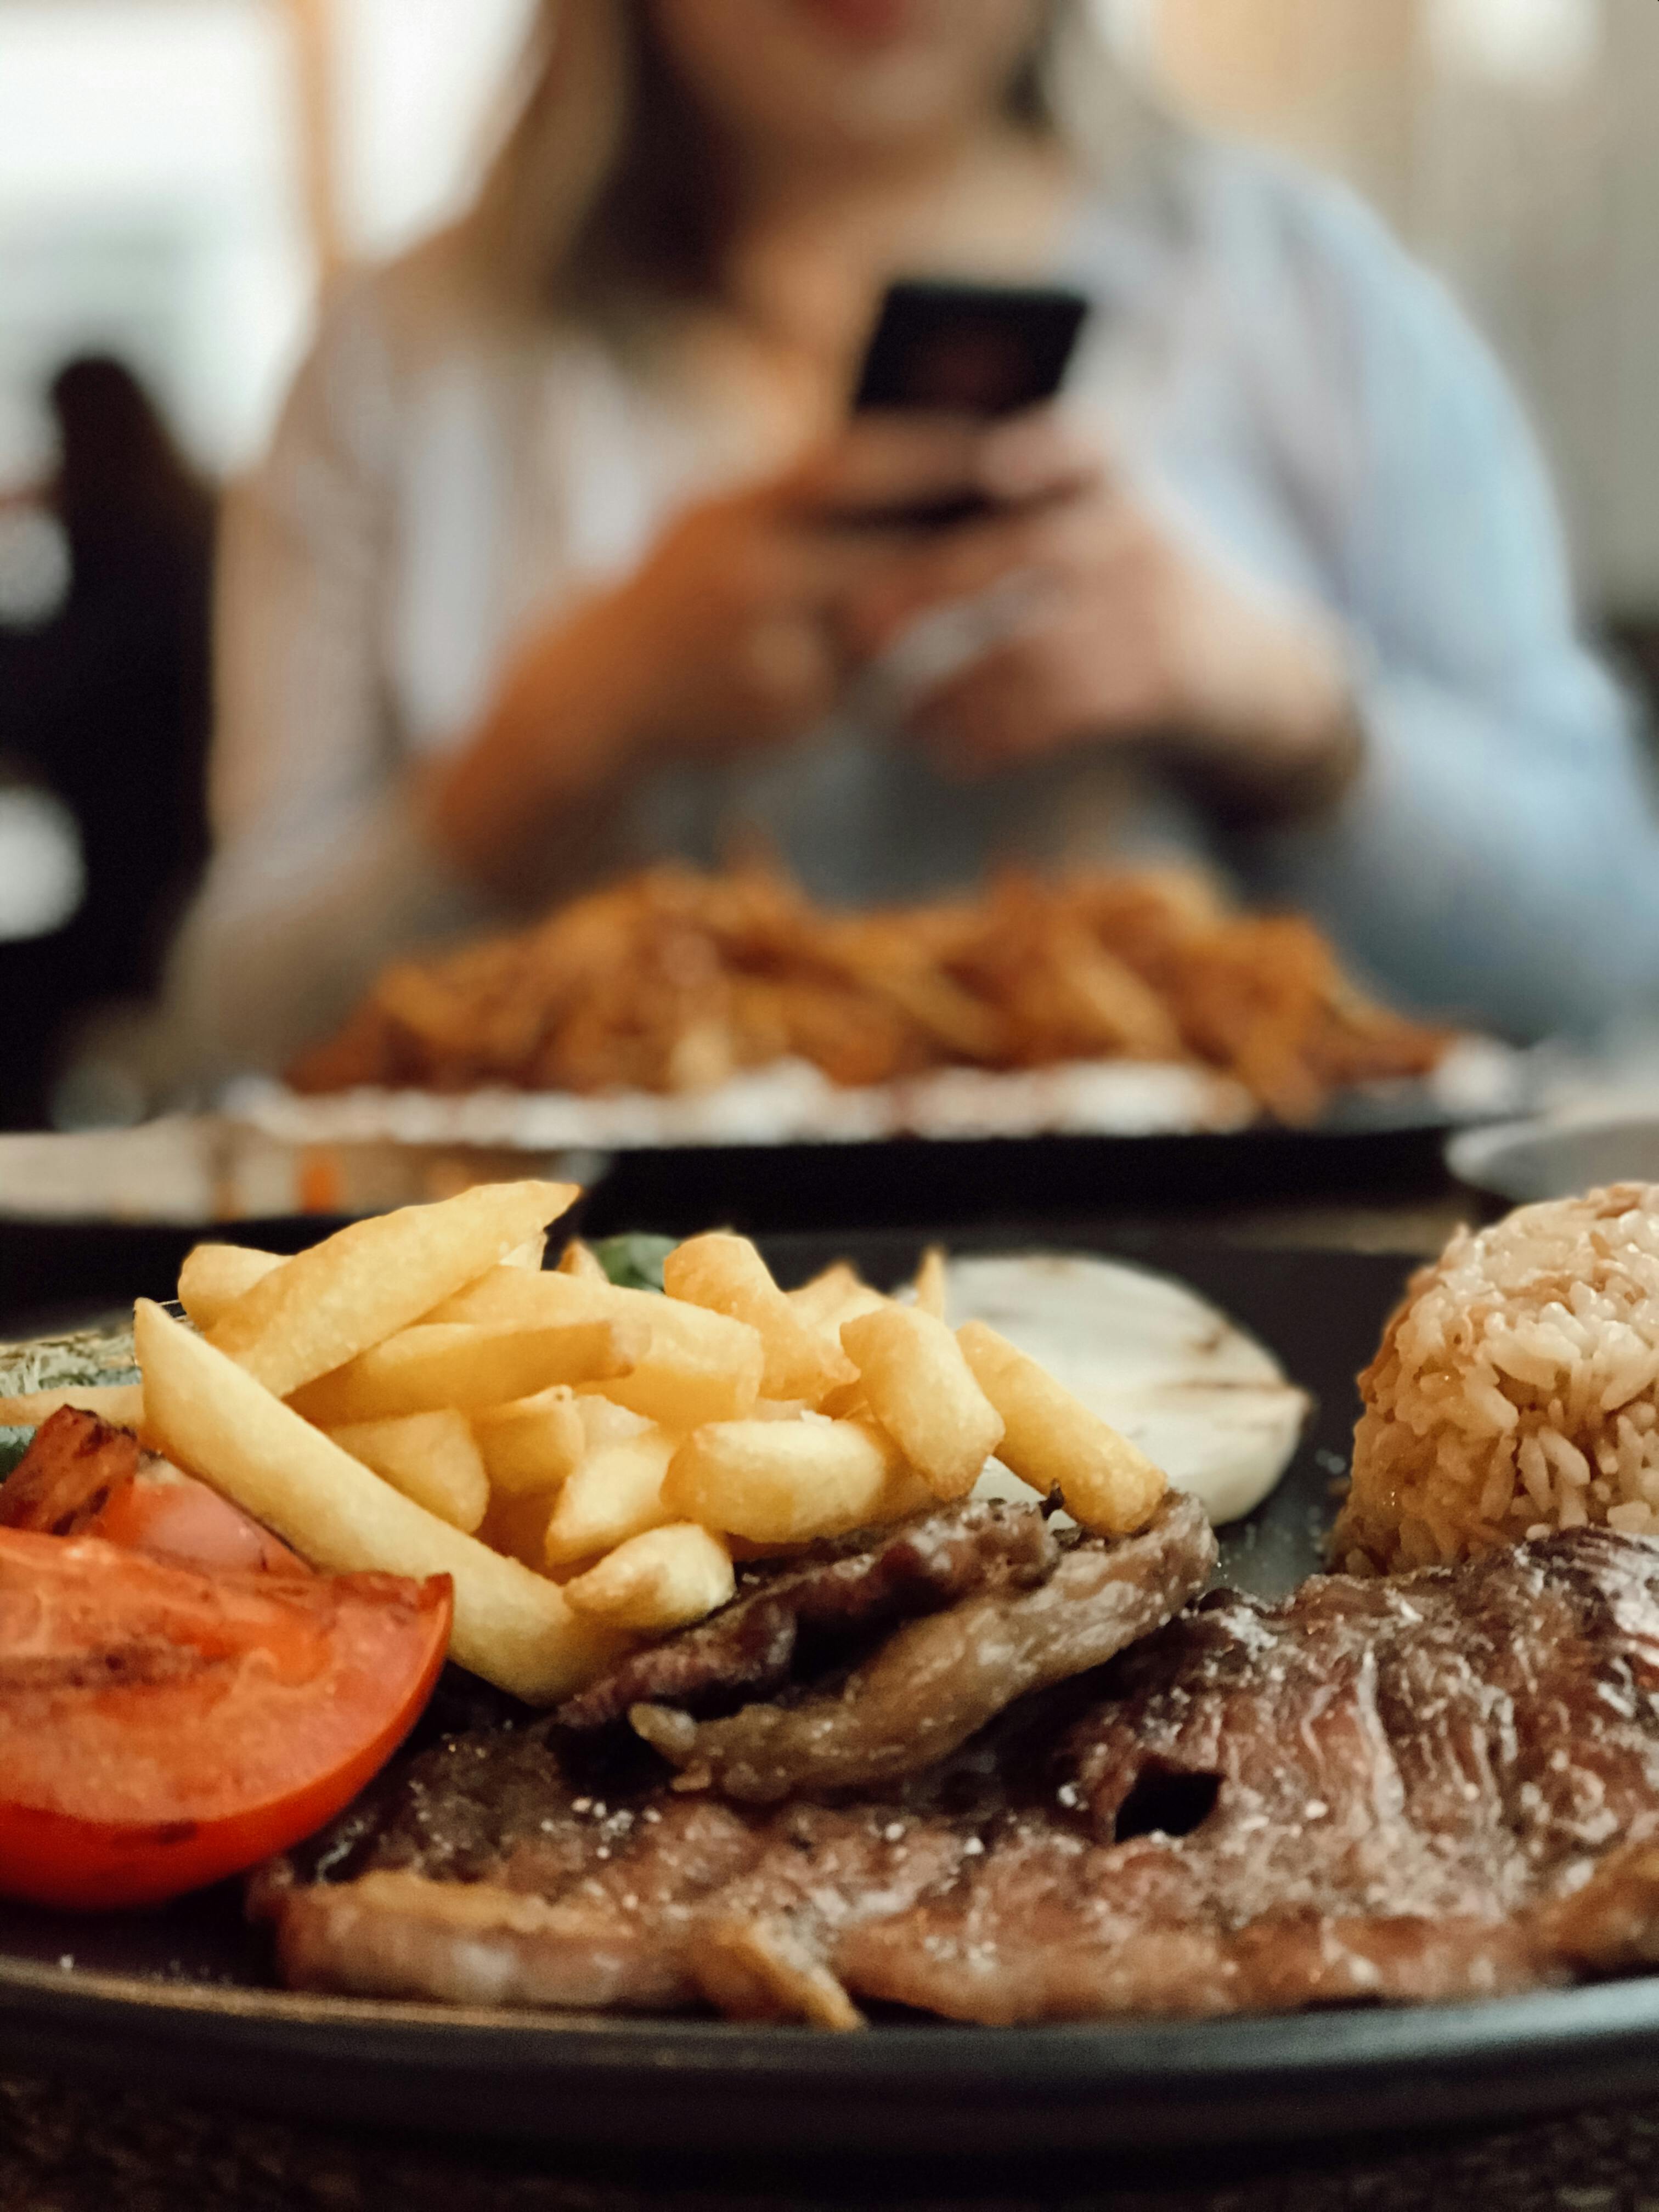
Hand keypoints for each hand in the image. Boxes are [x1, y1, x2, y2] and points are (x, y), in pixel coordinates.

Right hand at [429, 413, 1019, 889]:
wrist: (605, 695)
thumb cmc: (687, 592)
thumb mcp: (728, 523)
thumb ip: (806, 495)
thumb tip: (918, 445)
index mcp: (737, 506)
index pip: (847, 462)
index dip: (931, 449)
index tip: (1005, 436)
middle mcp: (748, 571)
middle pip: (886, 548)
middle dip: (971, 537)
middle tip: (1052, 521)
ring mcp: (766, 646)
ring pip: (889, 620)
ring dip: (958, 603)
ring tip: (1031, 581)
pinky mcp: (785, 709)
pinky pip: (868, 680)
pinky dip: (907, 663)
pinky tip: (957, 654)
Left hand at [845, 413, 1359, 819]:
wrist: (1252, 667)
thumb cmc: (1133, 585)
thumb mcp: (1105, 520)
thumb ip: (1028, 498)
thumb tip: (891, 496)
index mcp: (1115, 478)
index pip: (1079, 446)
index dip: (1041, 452)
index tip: (997, 467)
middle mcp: (1135, 537)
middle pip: (1018, 556)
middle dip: (924, 591)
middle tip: (855, 628)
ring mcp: (1149, 615)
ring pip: (1027, 651)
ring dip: (947, 690)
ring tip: (892, 715)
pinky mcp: (1153, 689)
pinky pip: (1054, 715)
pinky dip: (990, 737)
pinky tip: (947, 748)